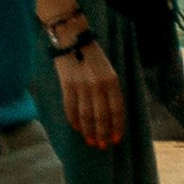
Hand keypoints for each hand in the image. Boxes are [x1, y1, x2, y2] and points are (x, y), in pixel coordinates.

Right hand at [58, 30, 127, 148]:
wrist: (72, 38)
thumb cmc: (93, 57)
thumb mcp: (108, 72)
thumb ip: (110, 92)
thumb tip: (109, 116)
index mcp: (112, 82)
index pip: (117, 111)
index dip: (117, 127)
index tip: (116, 140)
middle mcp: (98, 86)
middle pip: (101, 116)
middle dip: (102, 133)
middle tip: (101, 145)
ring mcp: (82, 85)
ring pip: (86, 115)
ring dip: (88, 130)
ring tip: (90, 140)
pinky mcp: (67, 84)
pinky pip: (71, 107)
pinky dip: (73, 119)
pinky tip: (76, 127)